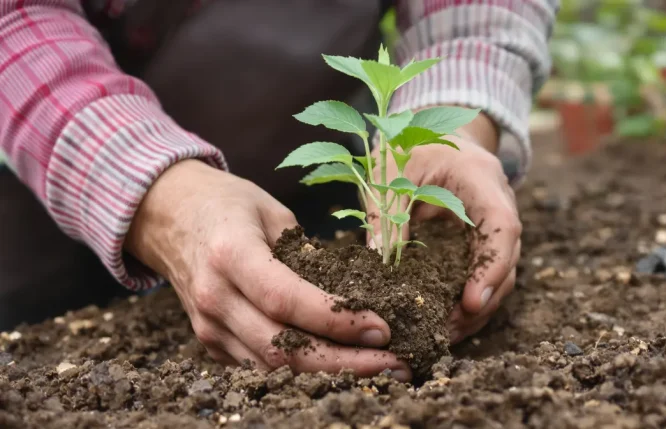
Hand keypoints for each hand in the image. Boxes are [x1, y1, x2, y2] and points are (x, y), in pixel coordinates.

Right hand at [126, 160, 410, 380]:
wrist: (166, 215)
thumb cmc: (225, 204)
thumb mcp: (272, 212)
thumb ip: (309, 254)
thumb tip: (354, 294)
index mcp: (230, 254)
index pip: (286, 299)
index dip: (336, 319)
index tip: (382, 328)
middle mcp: (215, 297)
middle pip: (283, 348)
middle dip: (346, 362)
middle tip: (397, 362)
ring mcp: (208, 326)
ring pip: (273, 368)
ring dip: (330, 373)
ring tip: (380, 367)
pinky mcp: (210, 342)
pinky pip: (260, 366)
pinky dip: (303, 370)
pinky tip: (340, 364)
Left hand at [366, 112, 521, 344]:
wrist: (428, 132)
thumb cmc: (407, 144)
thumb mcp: (388, 169)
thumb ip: (386, 210)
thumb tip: (380, 261)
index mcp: (480, 177)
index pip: (503, 226)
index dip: (493, 267)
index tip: (472, 302)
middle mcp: (497, 202)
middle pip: (507, 258)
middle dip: (483, 299)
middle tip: (447, 329)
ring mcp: (491, 224)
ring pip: (500, 273)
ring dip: (476, 307)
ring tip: (442, 334)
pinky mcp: (479, 240)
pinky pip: (482, 273)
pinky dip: (466, 299)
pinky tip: (443, 321)